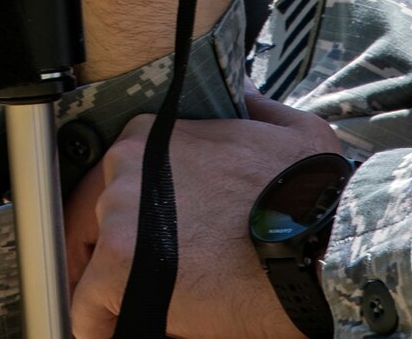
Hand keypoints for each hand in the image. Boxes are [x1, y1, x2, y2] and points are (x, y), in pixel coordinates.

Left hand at [66, 100, 343, 338]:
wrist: (323, 248)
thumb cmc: (309, 197)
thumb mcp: (290, 130)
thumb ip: (253, 108)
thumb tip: (245, 96)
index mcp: (151, 136)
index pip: (110, 183)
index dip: (125, 222)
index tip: (142, 244)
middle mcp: (124, 167)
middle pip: (93, 222)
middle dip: (112, 254)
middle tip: (142, 284)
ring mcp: (119, 215)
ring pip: (91, 265)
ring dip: (113, 289)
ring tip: (144, 307)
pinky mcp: (119, 267)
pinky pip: (88, 310)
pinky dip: (102, 327)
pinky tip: (125, 331)